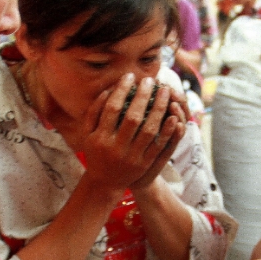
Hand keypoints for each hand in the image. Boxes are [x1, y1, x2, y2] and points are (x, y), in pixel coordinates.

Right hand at [79, 75, 184, 191]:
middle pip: (133, 117)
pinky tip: (173, 116)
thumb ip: (94, 111)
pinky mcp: (144, 164)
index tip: (130, 76)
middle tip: (150, 80)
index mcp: (99, 138)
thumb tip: (108, 89)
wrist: (105, 183)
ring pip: (148, 130)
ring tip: (164, 91)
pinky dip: (167, 131)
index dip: (122, 90)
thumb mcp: (87, 134)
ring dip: (159, 109)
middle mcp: (115, 148)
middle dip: (143, 96)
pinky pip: (158, 146)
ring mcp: (131, 157)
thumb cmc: (96, 152)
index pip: (113, 108)